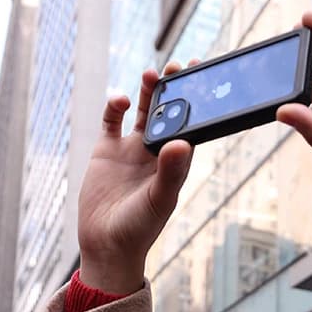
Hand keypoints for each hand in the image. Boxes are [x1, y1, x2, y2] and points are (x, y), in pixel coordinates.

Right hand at [77, 62, 196, 293]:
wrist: (106, 245)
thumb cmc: (139, 228)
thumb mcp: (158, 200)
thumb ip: (170, 172)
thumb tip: (182, 142)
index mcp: (176, 163)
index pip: (192, 125)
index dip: (199, 102)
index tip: (205, 78)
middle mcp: (155, 152)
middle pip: (169, 111)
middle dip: (174, 88)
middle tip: (180, 65)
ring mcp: (131, 149)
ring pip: (144, 111)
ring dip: (149, 91)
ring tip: (152, 73)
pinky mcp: (106, 150)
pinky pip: (112, 120)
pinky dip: (116, 106)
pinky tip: (121, 100)